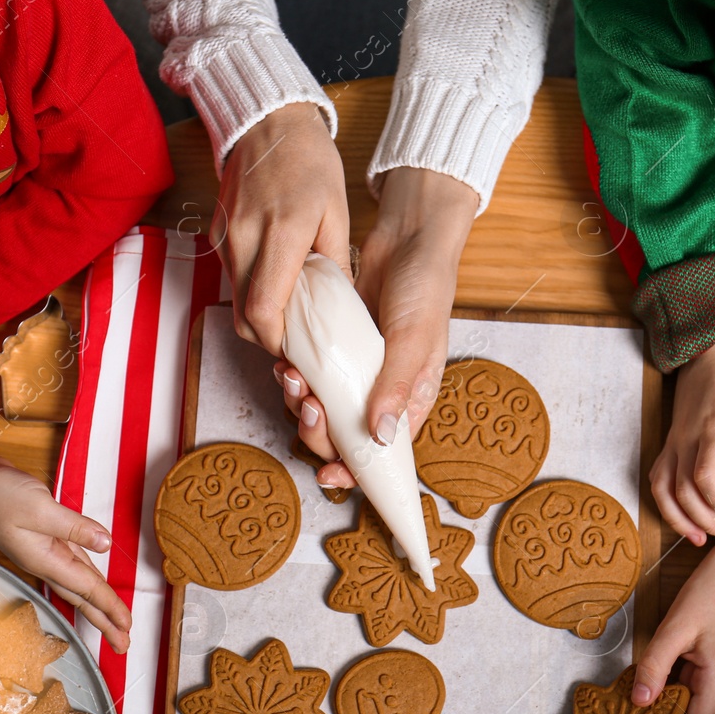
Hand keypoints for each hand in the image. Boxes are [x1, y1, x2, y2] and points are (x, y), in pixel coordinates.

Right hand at [0, 442, 130, 652]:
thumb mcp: (38, 508)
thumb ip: (74, 527)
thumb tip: (105, 544)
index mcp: (45, 560)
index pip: (86, 588)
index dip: (109, 606)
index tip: (126, 627)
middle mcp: (46, 561)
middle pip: (82, 596)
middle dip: (104, 621)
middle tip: (124, 644)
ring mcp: (45, 550)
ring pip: (80, 581)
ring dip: (99, 602)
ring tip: (116, 621)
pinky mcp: (45, 536)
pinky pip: (74, 561)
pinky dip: (88, 575)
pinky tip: (97, 582)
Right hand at [212, 102, 350, 355]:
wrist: (268, 121)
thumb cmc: (309, 162)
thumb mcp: (337, 213)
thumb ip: (337, 265)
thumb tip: (341, 310)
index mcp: (281, 234)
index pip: (264, 313)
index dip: (279, 343)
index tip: (300, 350)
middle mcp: (245, 240)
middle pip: (244, 319)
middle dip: (270, 340)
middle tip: (300, 341)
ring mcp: (226, 238)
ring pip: (236, 302)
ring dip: (262, 318)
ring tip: (295, 314)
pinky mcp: (218, 235)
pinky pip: (233, 279)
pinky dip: (253, 293)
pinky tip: (278, 285)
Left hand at [276, 167, 477, 489]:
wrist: (407, 237)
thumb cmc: (425, 289)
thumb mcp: (414, 339)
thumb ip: (395, 387)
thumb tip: (378, 437)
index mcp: (410, 400)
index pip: (381, 453)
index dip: (354, 471)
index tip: (329, 476)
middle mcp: (381, 391)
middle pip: (343, 435)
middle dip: (318, 431)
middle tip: (309, 407)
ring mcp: (355, 370)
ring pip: (322, 406)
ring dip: (301, 402)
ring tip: (294, 379)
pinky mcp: (334, 346)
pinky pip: (311, 372)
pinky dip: (297, 374)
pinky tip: (288, 362)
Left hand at [634, 534, 714, 713]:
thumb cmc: (708, 596)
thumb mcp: (673, 630)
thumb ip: (655, 667)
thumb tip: (639, 701)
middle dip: (662, 713)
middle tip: (629, 706)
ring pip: (691, 703)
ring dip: (667, 697)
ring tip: (641, 688)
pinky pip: (695, 688)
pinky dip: (675, 684)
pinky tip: (657, 676)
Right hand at [653, 341, 714, 545]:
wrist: (708, 351)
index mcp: (713, 430)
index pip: (704, 477)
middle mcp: (686, 440)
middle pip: (684, 492)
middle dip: (708, 520)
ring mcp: (674, 443)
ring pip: (663, 491)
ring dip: (681, 519)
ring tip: (703, 538)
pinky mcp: (670, 444)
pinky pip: (658, 480)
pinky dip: (666, 504)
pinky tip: (685, 518)